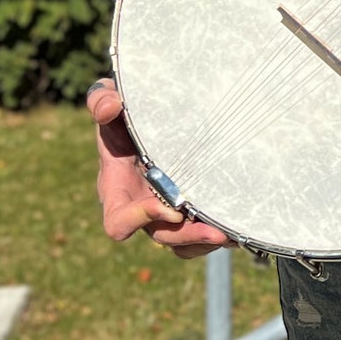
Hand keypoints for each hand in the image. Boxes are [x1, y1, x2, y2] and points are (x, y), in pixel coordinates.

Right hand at [87, 79, 228, 259]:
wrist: (152, 110)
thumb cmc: (126, 107)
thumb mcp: (110, 97)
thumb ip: (102, 98)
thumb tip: (110, 107)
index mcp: (117, 187)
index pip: (118, 221)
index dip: (140, 220)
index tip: (171, 208)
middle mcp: (141, 205)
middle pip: (161, 236)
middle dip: (188, 235)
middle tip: (217, 232)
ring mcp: (165, 209)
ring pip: (182, 242)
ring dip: (206, 240)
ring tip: (234, 232)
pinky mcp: (187, 206)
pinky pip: (197, 233)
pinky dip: (215, 231)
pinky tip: (239, 223)